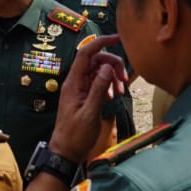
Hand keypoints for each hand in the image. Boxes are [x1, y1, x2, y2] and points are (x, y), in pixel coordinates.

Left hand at [48, 35, 127, 162]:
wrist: (66, 152)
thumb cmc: (75, 136)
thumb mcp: (90, 113)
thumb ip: (98, 88)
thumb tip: (107, 67)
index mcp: (73, 82)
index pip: (86, 53)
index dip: (101, 42)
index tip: (118, 38)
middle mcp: (75, 82)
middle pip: (96, 61)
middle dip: (113, 65)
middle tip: (124, 80)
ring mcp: (79, 88)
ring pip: (98, 71)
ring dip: (112, 77)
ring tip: (121, 91)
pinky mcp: (84, 96)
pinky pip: (97, 82)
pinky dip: (108, 85)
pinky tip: (113, 96)